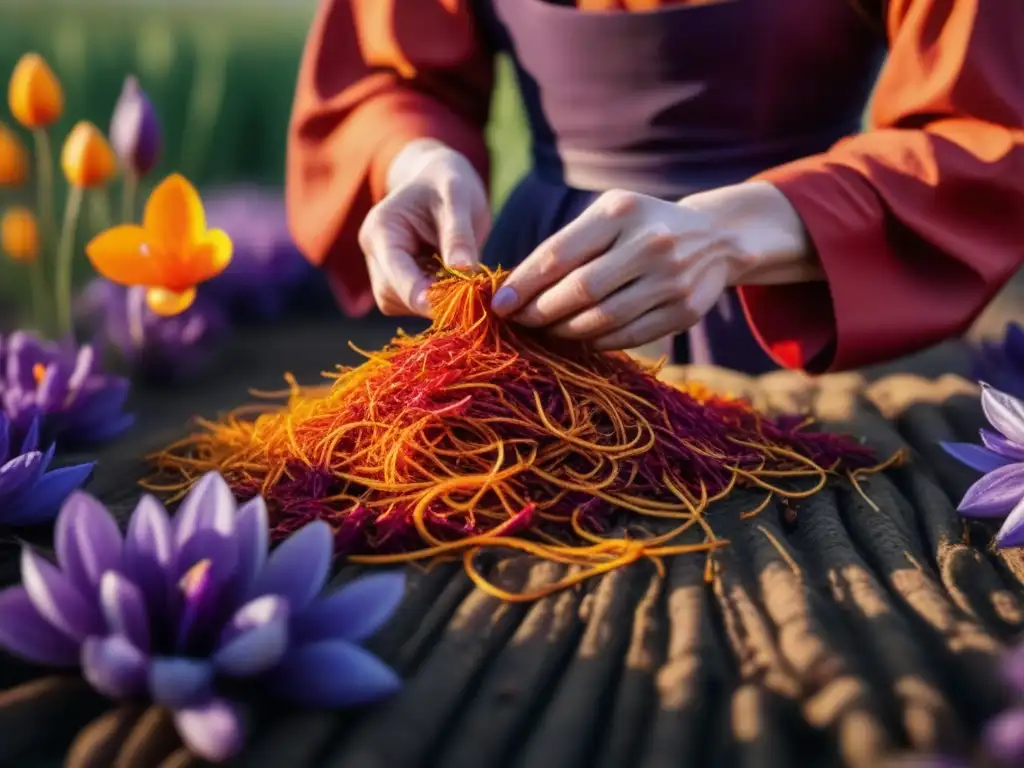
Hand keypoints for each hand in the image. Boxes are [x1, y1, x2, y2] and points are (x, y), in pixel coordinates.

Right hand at [358, 139, 489, 316]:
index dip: (422, 297)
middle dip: (429, 300)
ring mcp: (383, 267)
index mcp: (381, 230)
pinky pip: (412, 302)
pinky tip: (454, 283)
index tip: (453, 308)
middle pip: (393, 296)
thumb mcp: (458, 199)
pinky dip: (434, 300)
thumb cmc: (449, 181)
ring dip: (432, 302)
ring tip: (463, 283)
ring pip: (401, 305)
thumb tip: (463, 271)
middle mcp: (375, 251)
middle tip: (469, 295)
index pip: (394, 276)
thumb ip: (458, 234)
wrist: (441, 178)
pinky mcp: (398, 278)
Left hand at [490, 182, 814, 350]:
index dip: (525, 282)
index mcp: (621, 212)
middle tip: (519, 321)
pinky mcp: (684, 312)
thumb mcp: (609, 216)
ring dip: (564, 331)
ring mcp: (671, 281)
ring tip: (544, 330)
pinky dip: (595, 341)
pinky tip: (577, 338)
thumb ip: (568, 244)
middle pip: (579, 291)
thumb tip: (515, 288)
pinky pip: (627, 336)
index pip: (560, 253)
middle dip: (540, 311)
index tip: (500, 303)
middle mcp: (650, 244)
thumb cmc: (642, 225)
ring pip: (601, 320)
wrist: (716, 238)